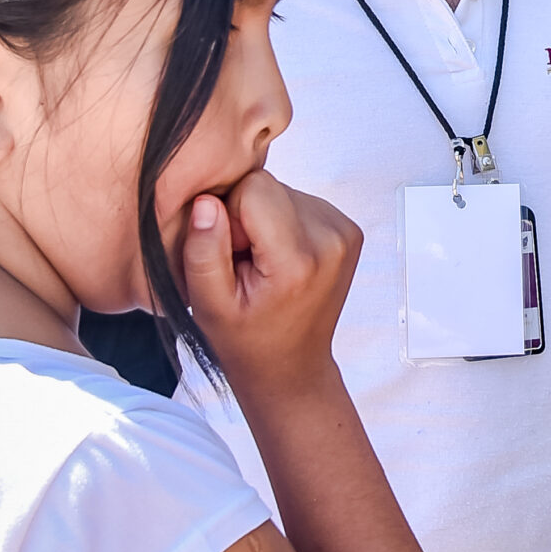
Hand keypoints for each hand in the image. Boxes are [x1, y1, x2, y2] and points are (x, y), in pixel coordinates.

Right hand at [180, 170, 361, 392]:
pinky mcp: (346, 228)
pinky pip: (298, 201)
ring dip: (264, 221)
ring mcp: (344, 232)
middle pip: (269, 186)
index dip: (230, 217)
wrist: (291, 365)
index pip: (253, 187)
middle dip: (246, 218)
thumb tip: (206, 202)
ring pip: (282, 191)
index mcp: (298, 259)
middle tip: (246, 263)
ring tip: (263, 265)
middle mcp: (330, 239)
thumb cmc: (249, 341)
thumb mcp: (209, 305)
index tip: (233, 256)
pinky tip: (279, 259)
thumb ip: (203, 251)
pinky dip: (282, 224)